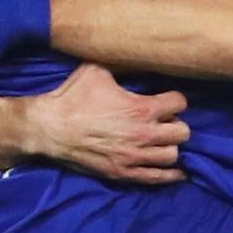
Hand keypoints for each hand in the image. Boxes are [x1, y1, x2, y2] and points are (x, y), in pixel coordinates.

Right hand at [24, 67, 188, 184]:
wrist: (50, 128)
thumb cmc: (72, 97)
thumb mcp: (97, 70)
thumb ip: (122, 66)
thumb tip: (133, 53)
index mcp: (142, 108)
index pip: (180, 103)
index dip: (175, 100)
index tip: (168, 101)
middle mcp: (143, 134)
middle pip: (183, 132)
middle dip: (176, 125)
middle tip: (165, 123)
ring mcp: (134, 156)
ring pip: (173, 155)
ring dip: (170, 147)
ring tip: (161, 143)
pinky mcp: (123, 173)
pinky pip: (158, 178)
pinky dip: (170, 174)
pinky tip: (176, 171)